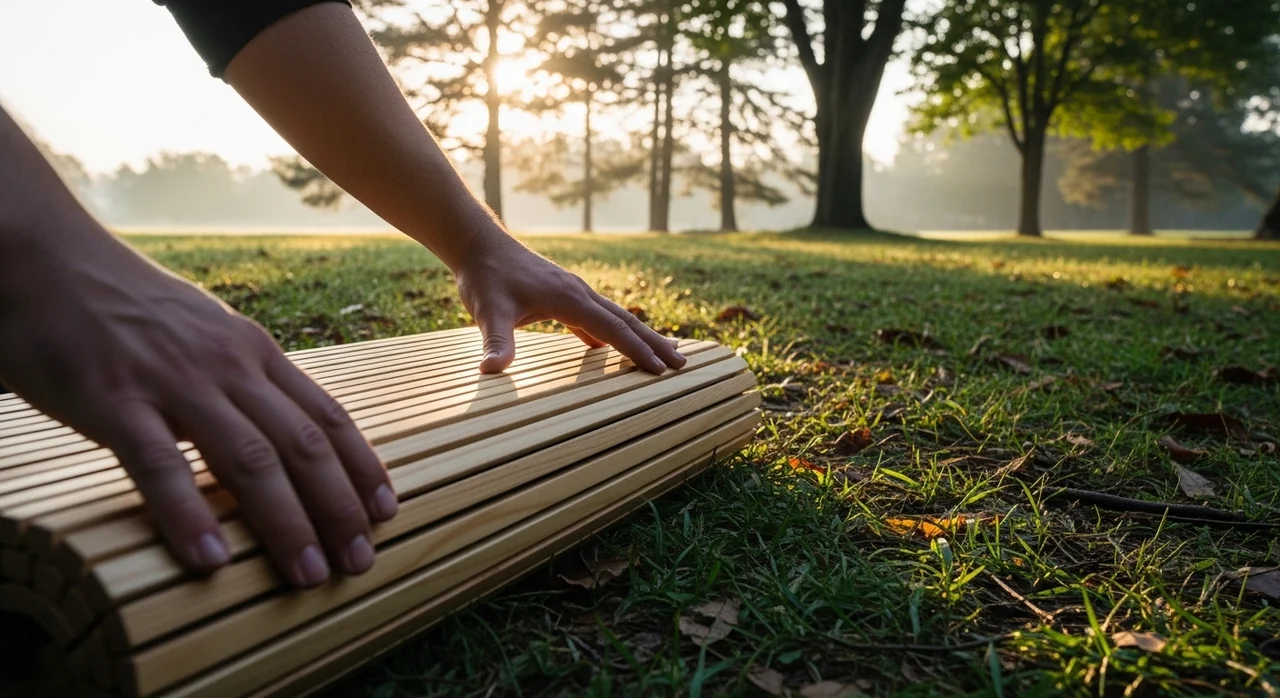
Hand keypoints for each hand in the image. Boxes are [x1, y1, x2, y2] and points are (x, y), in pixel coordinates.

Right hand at [0, 233, 395, 586]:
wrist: (43, 256)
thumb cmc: (124, 304)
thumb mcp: (204, 333)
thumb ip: (241, 376)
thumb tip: (277, 424)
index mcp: (252, 351)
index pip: (326, 416)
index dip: (362, 468)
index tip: (387, 511)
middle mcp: (227, 366)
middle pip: (303, 445)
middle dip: (340, 507)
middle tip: (359, 561)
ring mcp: (173, 382)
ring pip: (250, 458)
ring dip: (286, 522)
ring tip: (309, 574)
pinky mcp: (113, 399)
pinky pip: (159, 464)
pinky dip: (188, 514)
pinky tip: (211, 560)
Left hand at [451, 232, 686, 374]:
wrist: (477, 243)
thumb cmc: (484, 276)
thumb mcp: (488, 312)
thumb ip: (496, 342)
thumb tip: (492, 371)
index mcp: (569, 298)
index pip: (612, 328)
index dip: (636, 350)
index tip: (661, 370)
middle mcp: (579, 292)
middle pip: (625, 319)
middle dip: (654, 343)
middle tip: (682, 364)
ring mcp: (572, 290)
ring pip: (614, 315)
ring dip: (639, 336)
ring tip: (661, 355)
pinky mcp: (561, 293)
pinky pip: (595, 315)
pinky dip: (609, 331)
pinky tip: (605, 346)